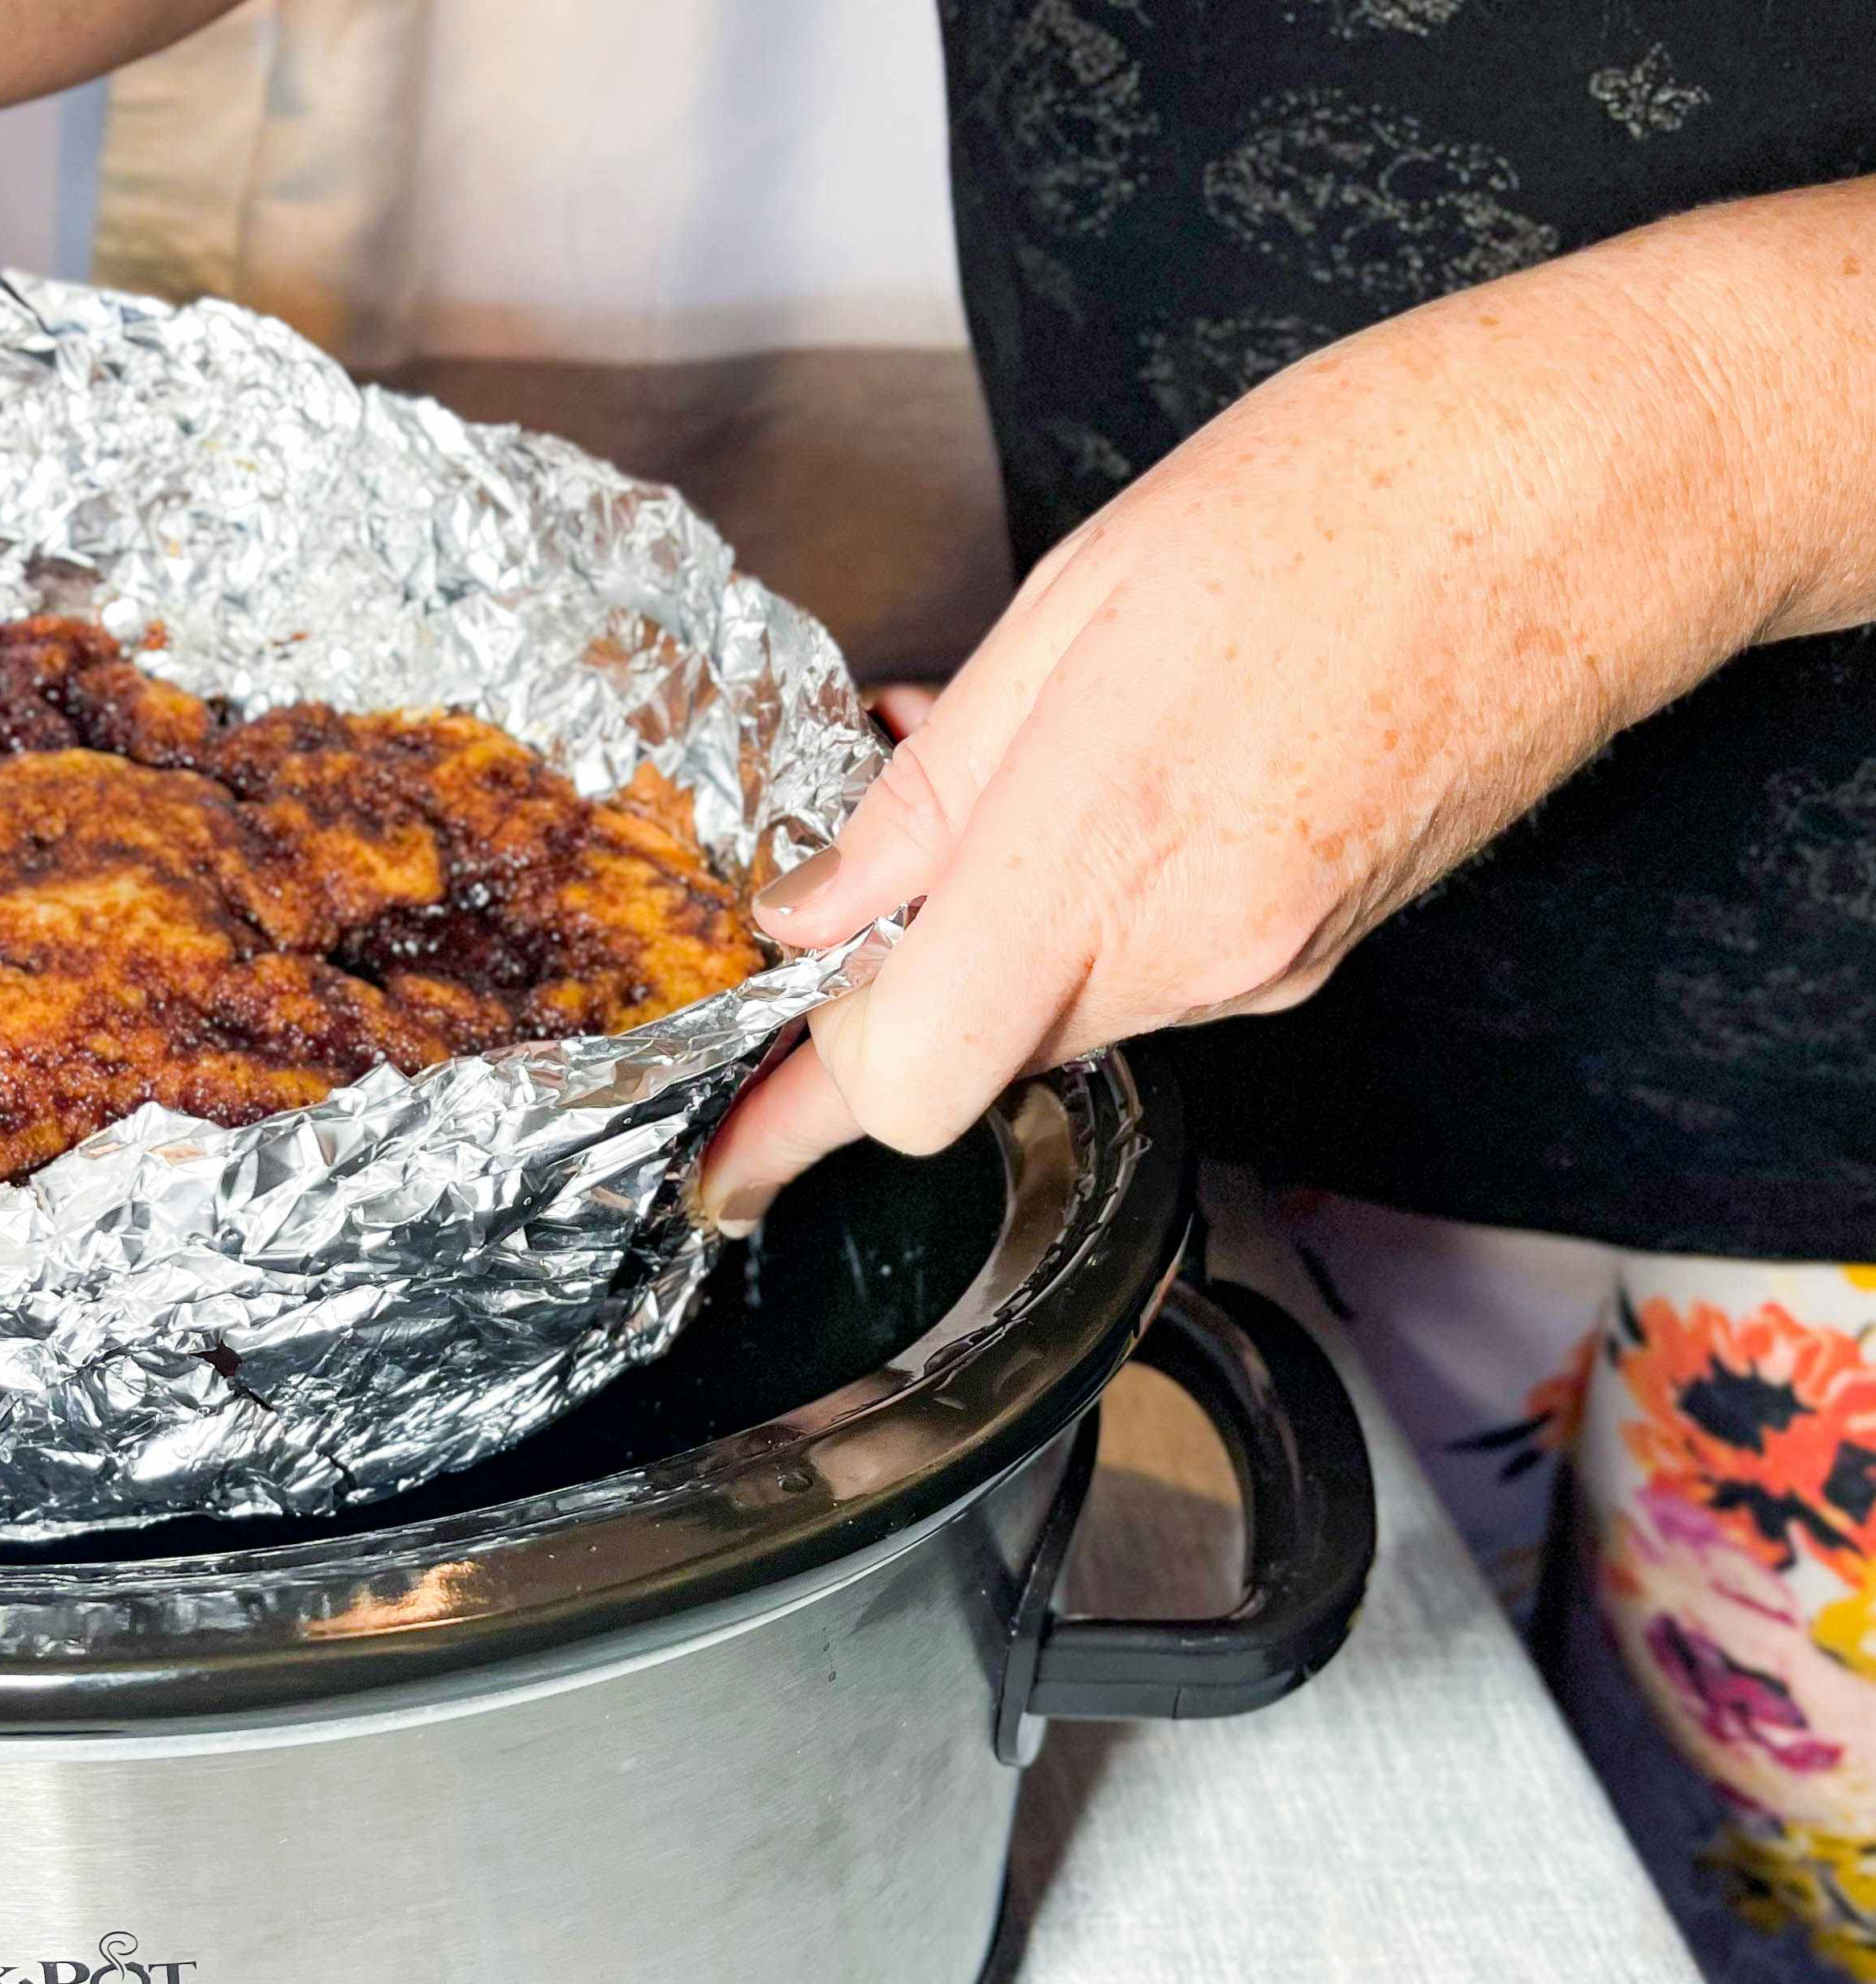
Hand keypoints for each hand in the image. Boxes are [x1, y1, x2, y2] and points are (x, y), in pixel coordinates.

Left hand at [697, 181, 1875, 1230]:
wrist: (1604, 488)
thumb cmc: (1355, 494)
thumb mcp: (1073, 605)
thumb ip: (929, 795)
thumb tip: (816, 911)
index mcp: (1112, 851)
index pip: (911, 1075)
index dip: (797, 1114)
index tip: (724, 1150)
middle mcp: (1199, 951)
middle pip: (970, 1054)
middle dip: (883, 996)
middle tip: (831, 892)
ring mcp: (1272, 964)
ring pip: (1057, 1012)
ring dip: (987, 933)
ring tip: (996, 781)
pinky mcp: (1318, 947)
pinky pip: (1148, 970)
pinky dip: (1084, 909)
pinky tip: (1100, 789)